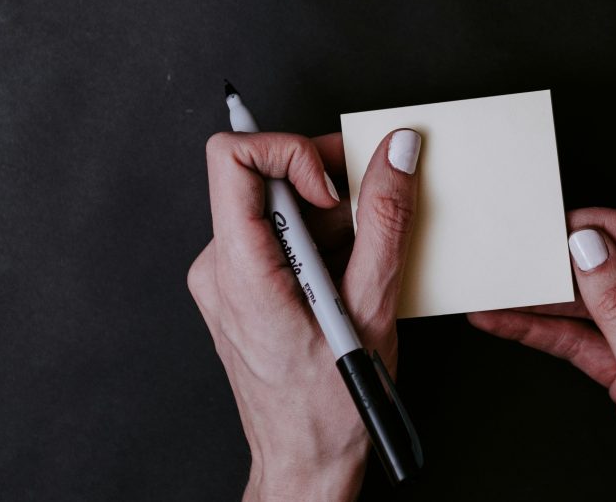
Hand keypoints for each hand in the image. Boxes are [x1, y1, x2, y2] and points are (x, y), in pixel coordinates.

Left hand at [187, 128, 420, 501]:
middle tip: (370, 211)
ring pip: (275, 202)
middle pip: (263, 176)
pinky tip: (348, 275)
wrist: (304, 463)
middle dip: (326, 183)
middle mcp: (218, 267)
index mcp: (239, 271)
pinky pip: (277, 230)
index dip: (291, 151)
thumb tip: (397, 154)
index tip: (333, 186)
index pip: (234, 158)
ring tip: (362, 263)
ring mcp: (226, 277)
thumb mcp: (373, 307)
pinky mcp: (240, 284)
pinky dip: (321, 236)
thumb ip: (386, 220)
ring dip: (330, 217)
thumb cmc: (328, 408)